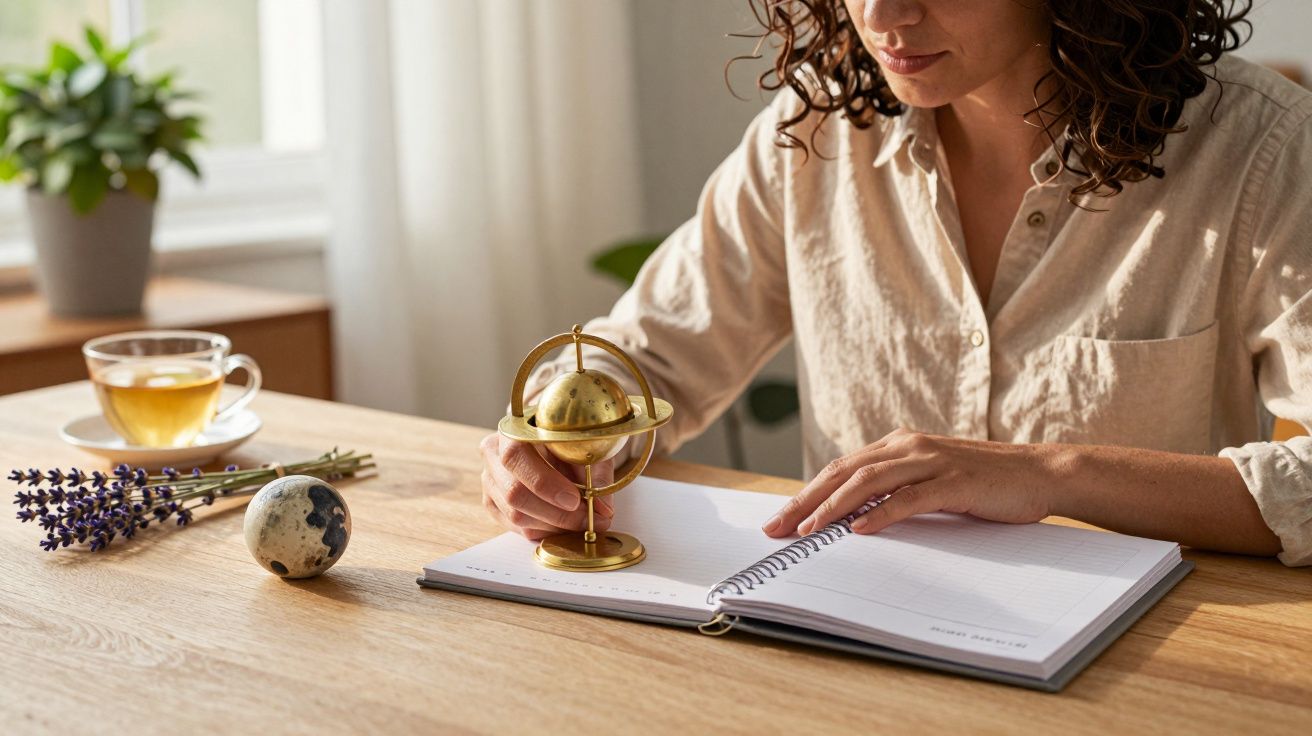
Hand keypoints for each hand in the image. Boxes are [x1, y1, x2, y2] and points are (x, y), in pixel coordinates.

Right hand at [480, 432, 614, 540]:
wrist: (555, 441)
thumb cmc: (570, 439)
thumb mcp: (587, 446)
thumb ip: (596, 473)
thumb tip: (603, 509)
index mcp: (512, 431)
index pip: (516, 457)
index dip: (544, 483)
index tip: (574, 499)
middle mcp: (494, 456)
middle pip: (514, 494)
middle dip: (556, 513)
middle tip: (588, 519)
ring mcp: (491, 482)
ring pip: (516, 516)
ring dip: (554, 526)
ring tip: (582, 522)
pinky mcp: (494, 505)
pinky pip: (519, 528)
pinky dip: (546, 531)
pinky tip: (566, 523)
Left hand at [761, 428, 1054, 537]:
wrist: (1039, 473)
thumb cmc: (983, 483)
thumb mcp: (930, 481)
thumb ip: (895, 490)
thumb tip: (851, 518)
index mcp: (898, 445)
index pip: (840, 469)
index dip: (807, 493)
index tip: (779, 519)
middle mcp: (908, 446)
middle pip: (844, 473)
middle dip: (806, 501)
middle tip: (777, 528)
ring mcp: (931, 462)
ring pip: (869, 482)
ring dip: (834, 508)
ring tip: (809, 531)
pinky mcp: (955, 482)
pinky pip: (910, 498)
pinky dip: (881, 513)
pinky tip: (860, 529)